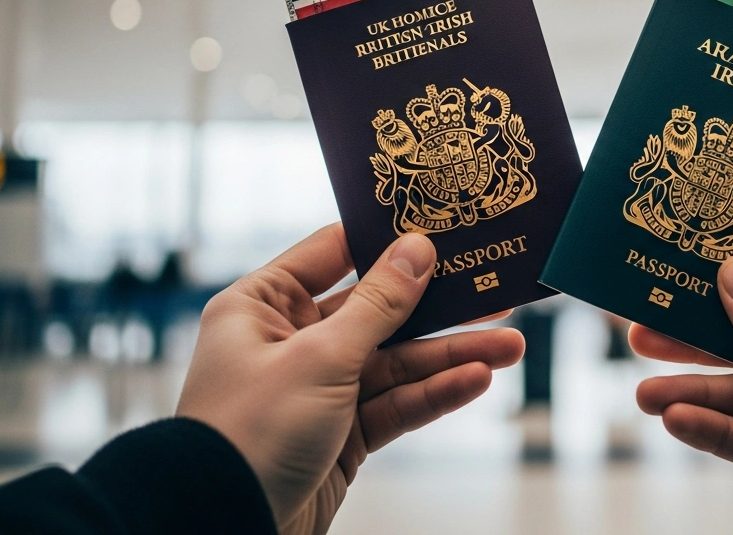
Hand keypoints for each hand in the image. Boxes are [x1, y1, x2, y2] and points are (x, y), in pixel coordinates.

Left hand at [177, 224, 523, 534]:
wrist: (221, 526)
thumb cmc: (248, 434)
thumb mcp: (320, 357)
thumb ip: (378, 305)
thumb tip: (417, 249)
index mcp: (262, 305)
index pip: (334, 253)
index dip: (388, 240)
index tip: (443, 227)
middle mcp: (288, 340)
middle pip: (378, 310)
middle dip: (439, 307)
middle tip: (494, 291)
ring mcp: (317, 388)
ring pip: (396, 361)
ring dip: (451, 356)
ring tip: (510, 347)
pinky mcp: (340, 434)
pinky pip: (395, 404)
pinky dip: (434, 394)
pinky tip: (477, 381)